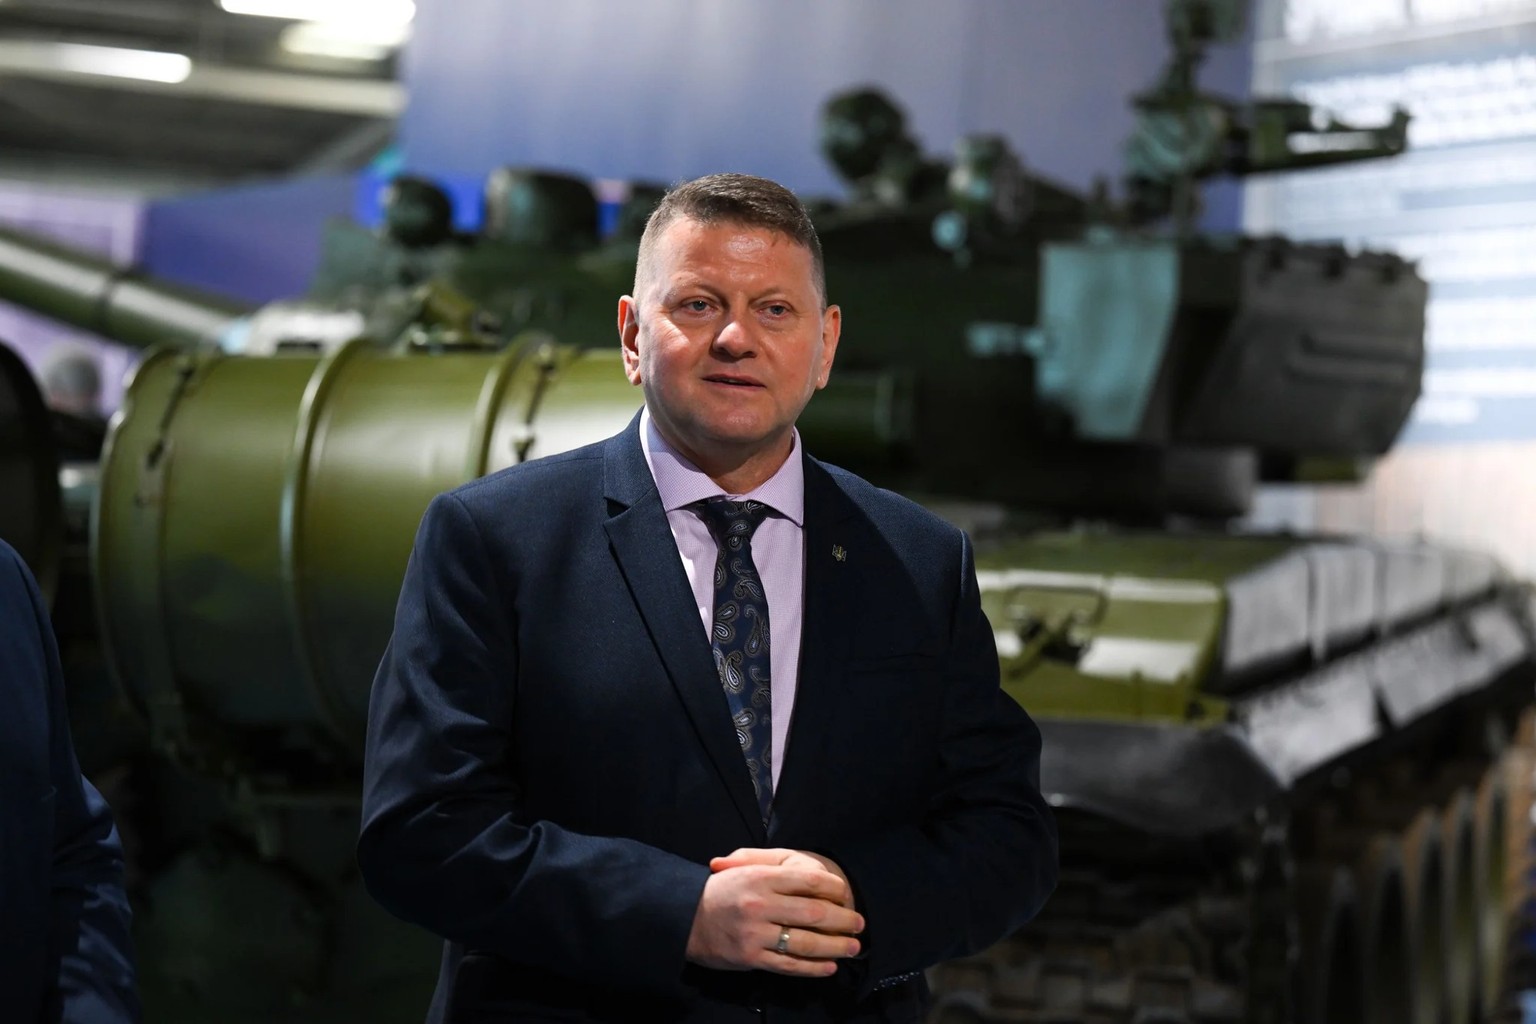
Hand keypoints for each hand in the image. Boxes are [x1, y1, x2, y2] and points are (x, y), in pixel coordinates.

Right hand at [685, 855, 863, 976]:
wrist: (685, 916)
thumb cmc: (720, 889)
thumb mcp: (742, 865)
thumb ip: (773, 865)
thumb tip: (814, 875)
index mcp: (761, 878)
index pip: (809, 881)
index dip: (834, 888)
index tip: (846, 894)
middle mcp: (761, 905)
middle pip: (814, 913)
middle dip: (843, 920)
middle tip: (859, 923)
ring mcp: (756, 934)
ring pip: (806, 943)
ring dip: (835, 946)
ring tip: (852, 947)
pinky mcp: (751, 958)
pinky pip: (789, 965)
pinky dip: (812, 968)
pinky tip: (829, 967)